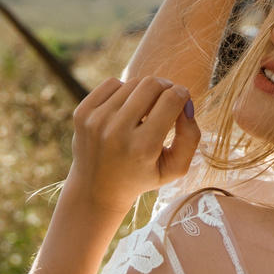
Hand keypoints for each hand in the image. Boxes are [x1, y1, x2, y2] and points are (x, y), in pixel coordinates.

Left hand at [65, 74, 199, 213]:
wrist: (96, 190)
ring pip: (133, 83)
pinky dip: (123, 91)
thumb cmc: (142, 177)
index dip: (183, 94)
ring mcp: (96, 121)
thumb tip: (186, 103)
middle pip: (152, 84)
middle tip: (167, 99)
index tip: (183, 101)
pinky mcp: (82, 113)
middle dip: (166, 87)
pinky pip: (112, 83)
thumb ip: (191, 137)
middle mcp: (117, 132)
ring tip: (144, 111)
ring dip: (144, 92)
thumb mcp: (175, 168)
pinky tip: (124, 109)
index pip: (171, 100)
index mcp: (143, 147)